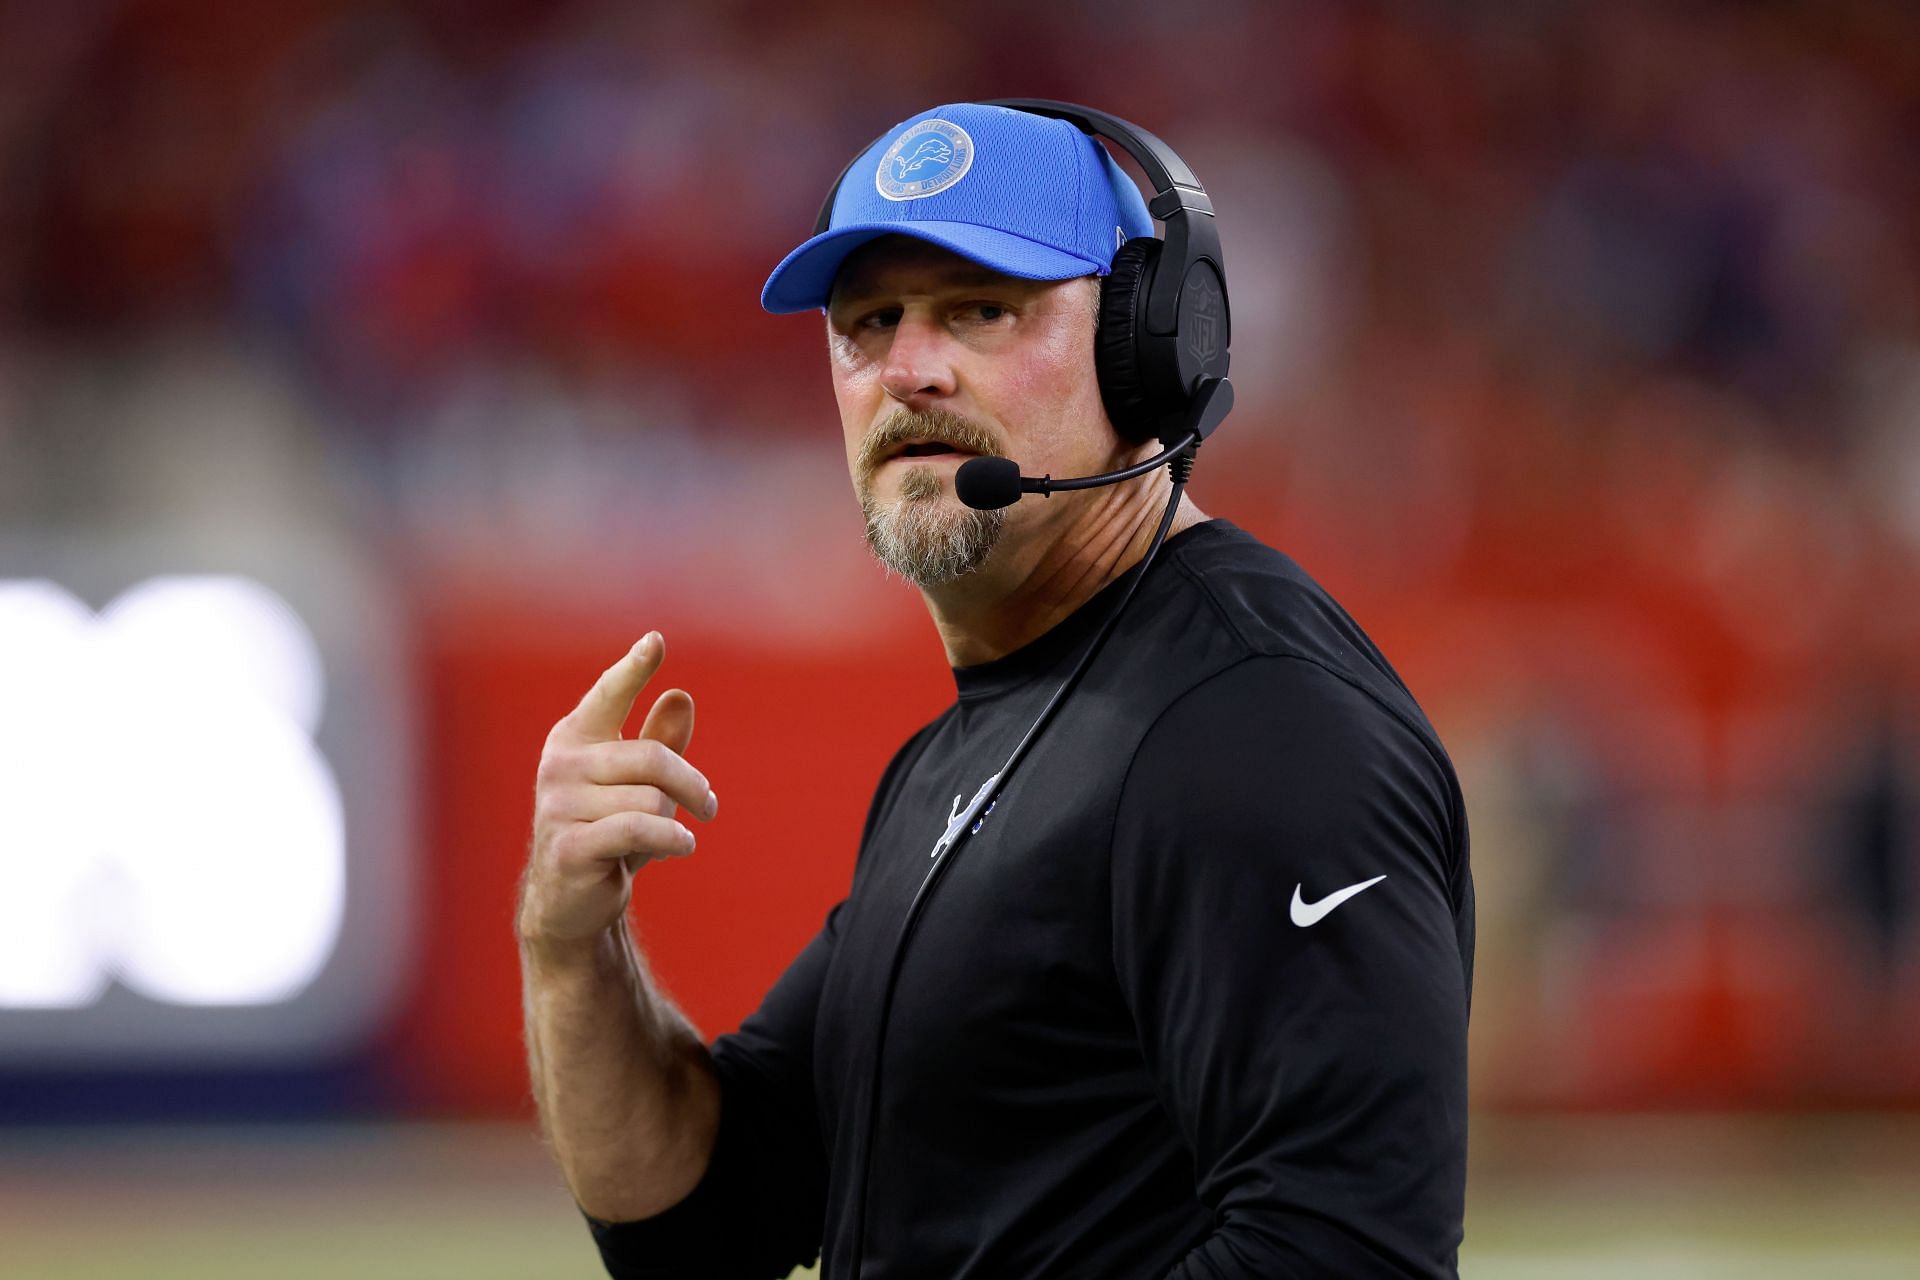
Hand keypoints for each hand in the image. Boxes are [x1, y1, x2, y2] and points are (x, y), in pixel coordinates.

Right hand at [518, 633, 719, 946]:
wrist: (572, 901)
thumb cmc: (610, 832)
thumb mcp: (639, 786)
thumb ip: (660, 742)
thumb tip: (681, 696)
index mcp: (575, 738)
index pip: (608, 696)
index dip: (633, 670)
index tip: (656, 642)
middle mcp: (560, 765)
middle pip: (652, 758)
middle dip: (690, 784)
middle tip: (709, 806)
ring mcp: (557, 806)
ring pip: (650, 799)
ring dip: (673, 822)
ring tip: (669, 837)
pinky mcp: (567, 847)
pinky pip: (637, 829)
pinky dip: (671, 838)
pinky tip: (682, 845)